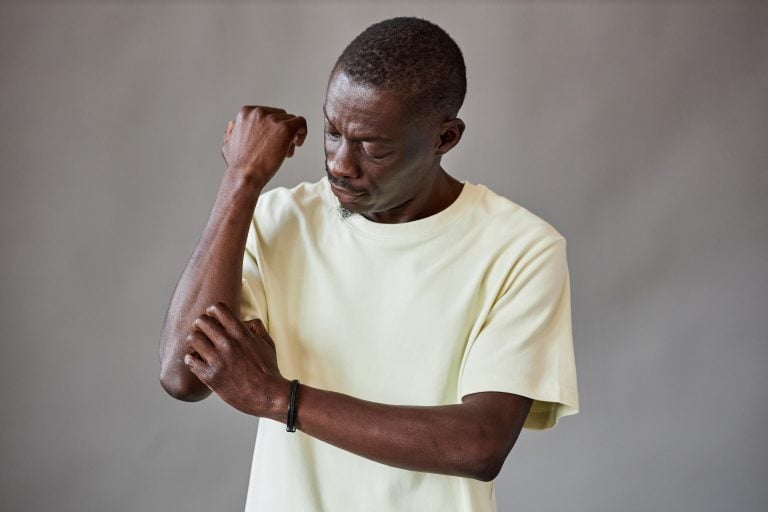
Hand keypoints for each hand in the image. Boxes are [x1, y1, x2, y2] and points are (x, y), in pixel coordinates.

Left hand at [184, 302, 289, 417]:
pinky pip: (190, 360)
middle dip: (201, 325)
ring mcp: (218, 360)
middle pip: (201, 321)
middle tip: (203, 332)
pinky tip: (197, 361)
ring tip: (199, 347)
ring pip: (192, 338)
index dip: (212, 311)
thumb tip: (244, 320)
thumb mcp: (268, 342)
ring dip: (194, 341)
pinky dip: (191, 359)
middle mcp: (228, 344)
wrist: (268, 395)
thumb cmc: (269, 369)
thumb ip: (256, 327)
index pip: (217, 309)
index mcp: (241, 333)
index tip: (214, 319)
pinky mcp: (210, 376)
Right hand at [221, 106, 307, 187]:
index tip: (271, 141)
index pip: (268, 113)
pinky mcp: (285, 128)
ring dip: (291, 136)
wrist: (245, 175)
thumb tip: (233, 125)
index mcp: (246, 113)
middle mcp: (260, 112)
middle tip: (281, 149)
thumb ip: (231, 132)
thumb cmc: (238, 165)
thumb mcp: (227, 144)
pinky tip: (297, 144)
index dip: (272, 128)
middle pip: (281, 116)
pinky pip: (301, 123)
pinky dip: (302, 132)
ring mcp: (273, 120)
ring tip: (286, 152)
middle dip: (282, 132)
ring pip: (291, 121)